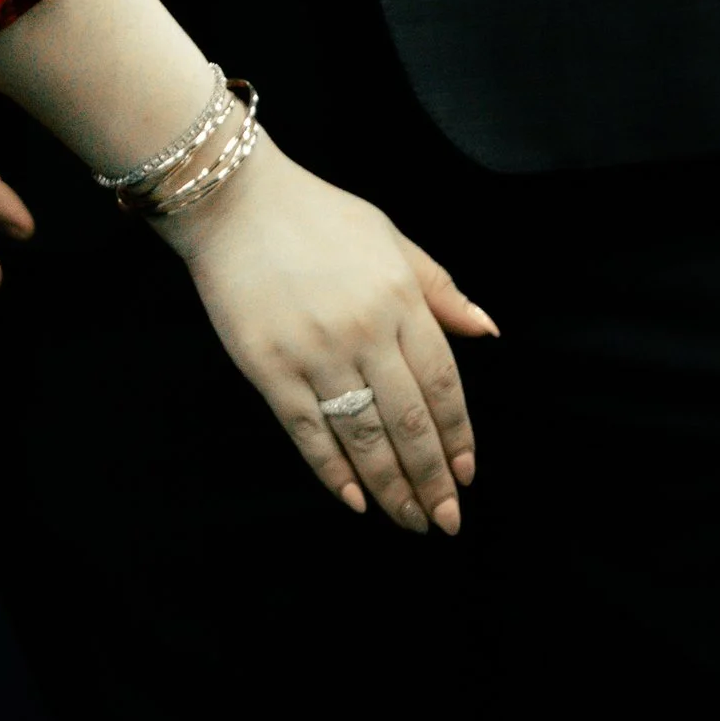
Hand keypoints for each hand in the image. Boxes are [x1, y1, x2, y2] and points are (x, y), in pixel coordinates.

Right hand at [165, 132, 496, 535]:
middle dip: (432, 479)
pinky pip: (310, 434)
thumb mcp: (388, 236)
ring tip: (410, 520)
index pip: (442, 384)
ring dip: (391, 489)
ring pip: (364, 439)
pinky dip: (334, 473)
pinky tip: (356, 501)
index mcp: (398, 298)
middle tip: (446, 519)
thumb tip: (487, 331)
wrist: (232, 200)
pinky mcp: (269, 369)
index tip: (466, 474)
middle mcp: (363, 331)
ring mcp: (314, 353)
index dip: (458, 436)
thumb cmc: (316, 214)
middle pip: (409, 423)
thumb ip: (438, 288)